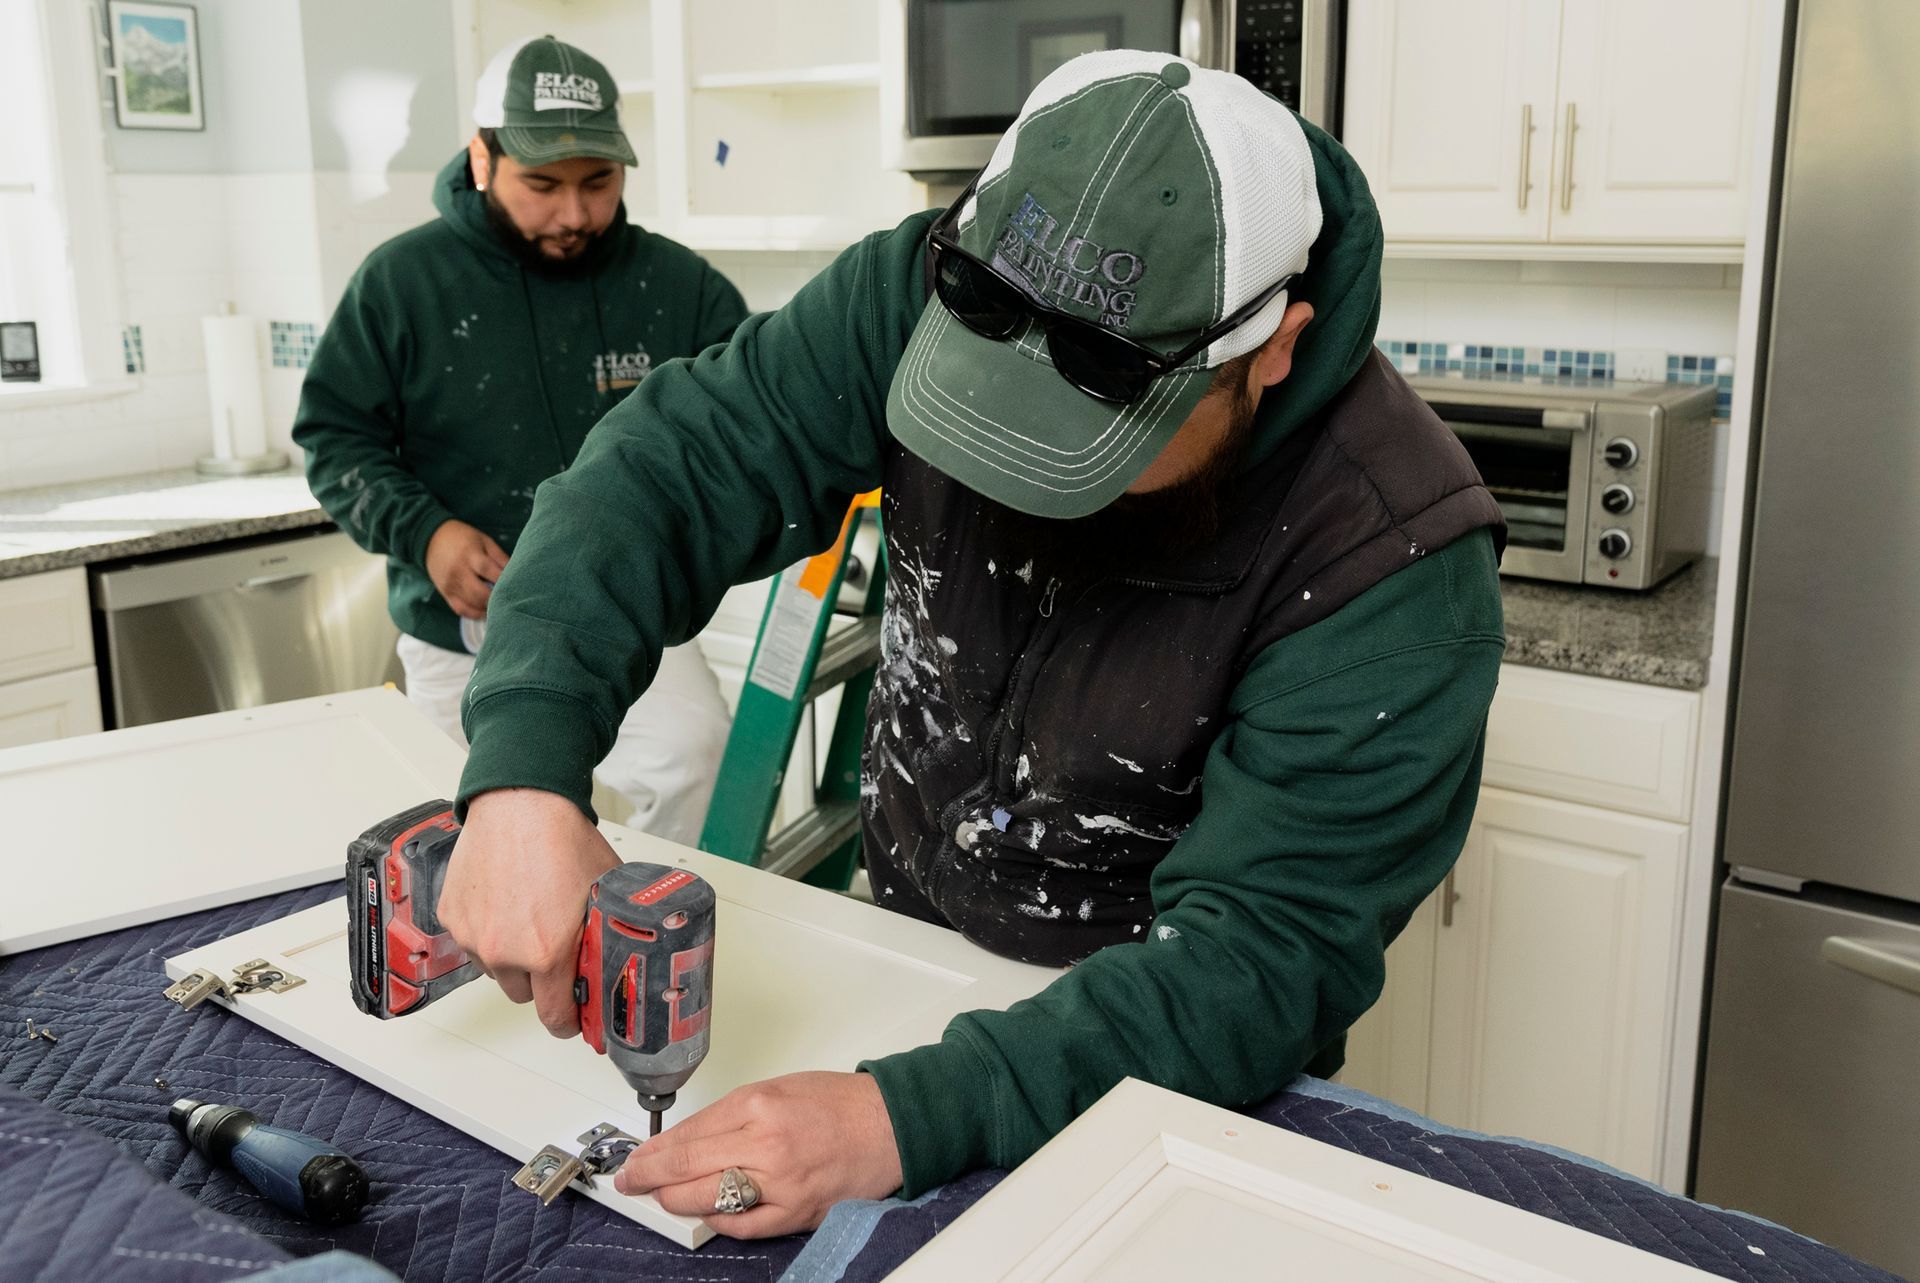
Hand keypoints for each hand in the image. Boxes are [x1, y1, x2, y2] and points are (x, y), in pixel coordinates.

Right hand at [425, 519, 508, 619]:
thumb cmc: (463, 538)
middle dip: (497, 599)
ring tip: (501, 606)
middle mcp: (458, 571)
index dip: (503, 581)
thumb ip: (500, 557)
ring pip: (472, 604)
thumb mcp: (484, 540)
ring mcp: (450, 584)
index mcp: (469, 554)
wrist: (432, 539)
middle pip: (480, 593)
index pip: (489, 571)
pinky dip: (475, 614)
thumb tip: (516, 573)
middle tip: (509, 599)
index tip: (516, 586)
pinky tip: (486, 612)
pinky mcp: (445, 593)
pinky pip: (461, 610)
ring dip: (488, 608)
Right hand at [438, 788, 617, 1035]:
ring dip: (511, 957)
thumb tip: (615, 965)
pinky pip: (471, 941)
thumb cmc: (563, 840)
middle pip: (524, 994)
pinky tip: (505, 902)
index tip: (573, 1018)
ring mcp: (473, 935)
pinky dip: (486, 931)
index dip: (568, 1021)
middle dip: (541, 981)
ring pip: (496, 969)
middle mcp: (504, 952)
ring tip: (528, 918)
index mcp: (547, 953)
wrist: (522, 804)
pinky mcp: (451, 916)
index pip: (553, 1017)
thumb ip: (604, 938)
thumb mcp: (604, 895)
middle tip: (553, 952)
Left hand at [615, 1072, 902, 1237]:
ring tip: (663, 1198)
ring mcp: (781, 1181)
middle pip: (686, 1168)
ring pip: (707, 1199)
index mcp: (758, 1104)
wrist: (890, 1125)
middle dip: (649, 1178)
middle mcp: (766, 1143)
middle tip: (632, 1181)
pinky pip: (743, 1226)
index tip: (635, 1159)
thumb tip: (687, 1139)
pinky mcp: (796, 1211)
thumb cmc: (838, 1103)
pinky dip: (719, 1222)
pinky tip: (708, 1214)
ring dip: (676, 1201)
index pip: (687, 1134)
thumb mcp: (777, 1088)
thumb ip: (731, 1113)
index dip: (652, 1152)